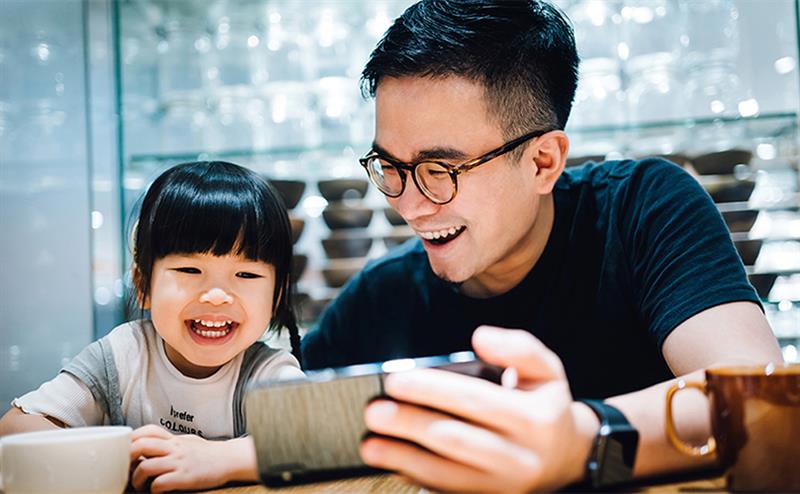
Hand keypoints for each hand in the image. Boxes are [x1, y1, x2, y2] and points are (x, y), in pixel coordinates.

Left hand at [129, 425, 257, 491]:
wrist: (231, 460)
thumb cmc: (210, 453)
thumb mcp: (188, 442)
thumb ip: (171, 442)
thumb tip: (153, 446)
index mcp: (174, 440)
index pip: (148, 431)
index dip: (132, 438)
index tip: (126, 450)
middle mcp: (175, 448)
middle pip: (141, 445)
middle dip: (127, 457)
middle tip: (126, 469)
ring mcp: (179, 463)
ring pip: (146, 466)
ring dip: (137, 479)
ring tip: (140, 486)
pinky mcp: (185, 478)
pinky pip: (160, 483)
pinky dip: (153, 490)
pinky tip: (157, 492)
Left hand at [360, 326, 598, 492]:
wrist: (568, 457)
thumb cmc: (546, 405)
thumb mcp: (547, 369)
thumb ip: (518, 347)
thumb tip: (481, 337)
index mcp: (534, 417)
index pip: (474, 400)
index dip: (432, 390)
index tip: (396, 380)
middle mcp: (520, 456)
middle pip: (454, 439)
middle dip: (409, 425)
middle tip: (374, 411)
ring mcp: (504, 485)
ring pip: (446, 474)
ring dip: (404, 458)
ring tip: (371, 444)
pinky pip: (448, 491)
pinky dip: (417, 478)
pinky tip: (393, 463)